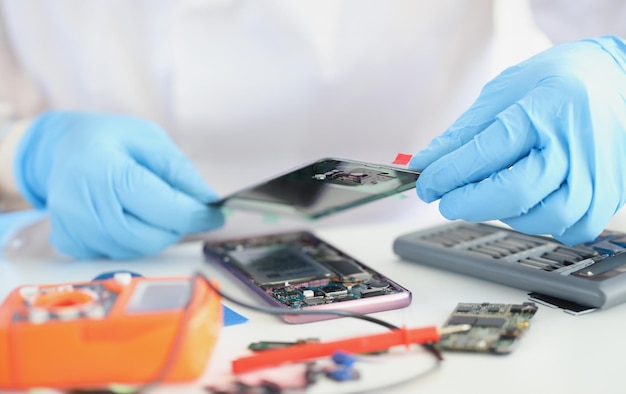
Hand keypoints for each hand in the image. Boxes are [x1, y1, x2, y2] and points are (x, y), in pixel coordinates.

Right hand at [14, 111, 223, 258]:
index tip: (216, 215)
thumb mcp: (151, 141)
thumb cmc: (109, 140)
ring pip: (133, 251)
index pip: (161, 207)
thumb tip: (209, 201)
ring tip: (152, 208)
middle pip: (147, 237)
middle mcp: (81, 201)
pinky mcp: (68, 242)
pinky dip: (132, 242)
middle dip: (176, 228)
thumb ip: (180, 172)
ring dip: (155, 236)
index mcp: (104, 169)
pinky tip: (128, 217)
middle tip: (184, 211)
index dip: (196, 215)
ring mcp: (71, 226)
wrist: (63, 147)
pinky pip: (115, 255)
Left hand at [409, 36, 625, 244]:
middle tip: (448, 201)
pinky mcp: (611, 191)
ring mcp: (599, 170)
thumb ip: (464, 132)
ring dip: (506, 214)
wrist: (614, 76)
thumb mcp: (504, 92)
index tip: (427, 185)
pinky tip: (528, 204)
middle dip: (471, 203)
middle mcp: (576, 141)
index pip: (488, 153)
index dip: (449, 175)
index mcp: (546, 107)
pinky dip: (543, 222)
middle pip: (517, 192)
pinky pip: (573, 227)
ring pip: (546, 216)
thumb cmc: (557, 80)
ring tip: (491, 196)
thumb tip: (425, 163)